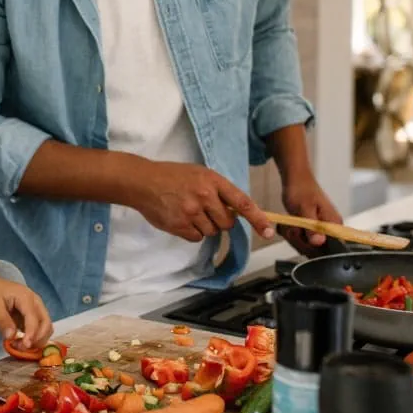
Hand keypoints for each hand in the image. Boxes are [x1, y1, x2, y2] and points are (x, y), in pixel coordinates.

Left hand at [0, 274, 53, 350]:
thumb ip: (3, 321)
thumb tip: (12, 337)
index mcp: (26, 297)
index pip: (34, 318)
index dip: (32, 334)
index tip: (25, 346)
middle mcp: (35, 303)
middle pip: (46, 323)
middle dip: (38, 338)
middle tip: (22, 347)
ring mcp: (35, 309)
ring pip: (45, 328)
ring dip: (37, 340)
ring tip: (19, 345)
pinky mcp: (31, 316)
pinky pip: (38, 329)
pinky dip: (33, 338)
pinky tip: (20, 342)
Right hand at [135, 161, 275, 240]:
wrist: (143, 181)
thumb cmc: (172, 176)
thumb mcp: (199, 174)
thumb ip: (218, 190)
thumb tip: (237, 211)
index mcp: (212, 181)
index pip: (242, 202)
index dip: (258, 219)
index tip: (269, 232)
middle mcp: (204, 196)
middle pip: (227, 222)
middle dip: (220, 220)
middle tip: (205, 209)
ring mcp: (192, 212)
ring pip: (212, 231)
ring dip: (204, 226)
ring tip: (188, 211)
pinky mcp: (180, 225)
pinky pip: (197, 237)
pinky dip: (191, 232)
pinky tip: (180, 218)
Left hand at [280, 174, 342, 256]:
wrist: (295, 179)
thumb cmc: (301, 189)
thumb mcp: (304, 208)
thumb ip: (311, 227)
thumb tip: (319, 242)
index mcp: (334, 225)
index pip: (330, 249)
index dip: (313, 248)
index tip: (301, 236)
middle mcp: (331, 230)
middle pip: (316, 251)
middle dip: (299, 241)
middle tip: (291, 227)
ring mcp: (321, 231)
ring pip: (306, 246)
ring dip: (293, 237)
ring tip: (289, 224)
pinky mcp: (312, 230)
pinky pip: (302, 241)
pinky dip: (292, 235)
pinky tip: (288, 226)